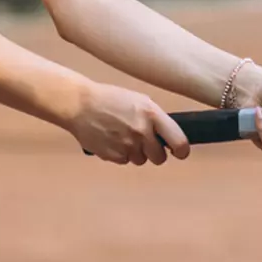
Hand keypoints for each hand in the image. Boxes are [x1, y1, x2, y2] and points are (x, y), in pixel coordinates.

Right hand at [69, 82, 189, 165]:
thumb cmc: (111, 100)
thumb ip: (156, 118)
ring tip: (122, 134)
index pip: (179, 142)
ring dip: (135, 152)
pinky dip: (120, 153)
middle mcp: (141, 131)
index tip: (180, 152)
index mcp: (151, 114)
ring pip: (141, 160)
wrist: (80, 105)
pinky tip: (112, 138)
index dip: (182, 150)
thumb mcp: (139, 101)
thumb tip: (170, 137)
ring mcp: (127, 145)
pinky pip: (125, 161)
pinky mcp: (113, 156)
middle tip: (144, 140)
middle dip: (154, 152)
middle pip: (160, 158)